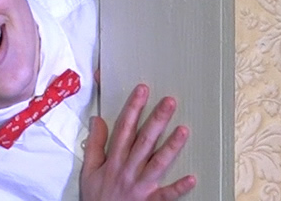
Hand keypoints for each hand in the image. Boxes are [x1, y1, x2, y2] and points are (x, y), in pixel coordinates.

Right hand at [81, 85, 194, 200]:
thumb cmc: (96, 198)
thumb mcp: (88, 171)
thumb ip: (94, 145)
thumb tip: (97, 120)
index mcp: (114, 161)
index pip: (124, 129)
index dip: (134, 108)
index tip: (143, 90)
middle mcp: (128, 171)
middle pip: (144, 141)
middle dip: (157, 120)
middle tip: (170, 102)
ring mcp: (140, 187)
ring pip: (158, 163)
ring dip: (171, 147)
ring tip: (184, 130)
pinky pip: (166, 195)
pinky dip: (178, 188)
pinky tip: (191, 178)